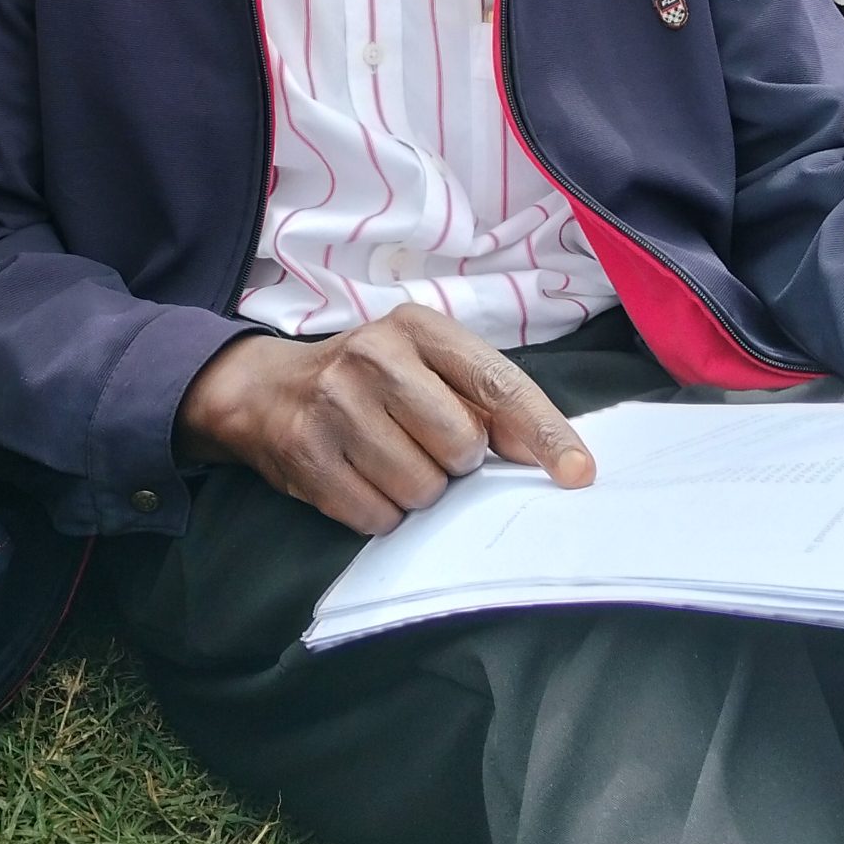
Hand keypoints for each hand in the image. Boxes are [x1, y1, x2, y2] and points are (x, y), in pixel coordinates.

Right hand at [177, 303, 593, 536]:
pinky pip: (377, 516)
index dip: (544, 432)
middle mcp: (374, 357)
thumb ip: (488, 402)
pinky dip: (380, 511)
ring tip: (390, 460)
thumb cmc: (367, 382)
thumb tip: (557, 457)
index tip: (578, 473)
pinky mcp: (307, 454)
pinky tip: (361, 479)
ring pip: (422, 490)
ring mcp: (335, 405)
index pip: (497, 382)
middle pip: (462, 446)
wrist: (265, 390)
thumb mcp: (425, 366)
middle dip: (455, 462)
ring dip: (417, 491)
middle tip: (426, 445)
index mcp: (417, 327)